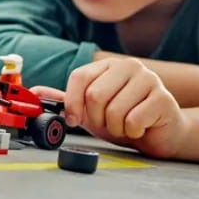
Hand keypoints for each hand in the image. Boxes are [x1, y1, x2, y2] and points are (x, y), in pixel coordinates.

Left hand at [32, 57, 186, 158]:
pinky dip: (132, 131)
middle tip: (107, 123)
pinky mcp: (163, 98)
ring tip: (125, 126)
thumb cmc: (125, 118)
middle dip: (96, 118)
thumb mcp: (90, 109)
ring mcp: (149, 79)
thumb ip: (66, 99)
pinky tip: (140, 128)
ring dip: (115, 127)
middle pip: (94, 95)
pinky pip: (133, 120)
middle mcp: (129, 67)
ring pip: (114, 110)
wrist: (161, 133)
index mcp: (109, 66)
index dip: (72, 102)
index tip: (74, 119)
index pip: (79, 77)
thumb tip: (35, 91)